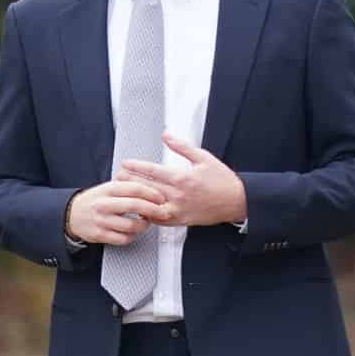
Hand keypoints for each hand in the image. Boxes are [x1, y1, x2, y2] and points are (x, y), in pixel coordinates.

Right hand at [64, 178, 167, 244]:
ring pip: (131, 225)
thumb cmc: (94, 201)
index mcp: (108, 189)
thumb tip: (152, 187)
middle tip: (163, 212)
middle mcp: (104, 204)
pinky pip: (123, 239)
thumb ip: (127, 186)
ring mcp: (102, 220)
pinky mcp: (100, 235)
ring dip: (143, 225)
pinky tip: (133, 232)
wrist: (72, 215)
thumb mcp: (107, 188)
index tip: (161, 198)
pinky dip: (132, 236)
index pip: (134, 189)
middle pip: (135, 206)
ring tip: (145, 223)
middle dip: (153, 210)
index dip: (151, 193)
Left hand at [115, 132, 246, 224]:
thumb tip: (166, 135)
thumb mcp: (203, 157)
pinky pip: (159, 220)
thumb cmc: (222, 180)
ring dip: (135, 198)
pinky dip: (147, 215)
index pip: (153, 171)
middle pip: (147, 188)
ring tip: (123, 192)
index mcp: (183, 178)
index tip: (125, 163)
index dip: (136, 166)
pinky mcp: (181, 220)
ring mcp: (179, 210)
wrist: (237, 201)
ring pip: (150, 205)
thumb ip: (182, 147)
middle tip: (118, 176)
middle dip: (130, 181)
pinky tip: (138, 209)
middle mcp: (178, 196)